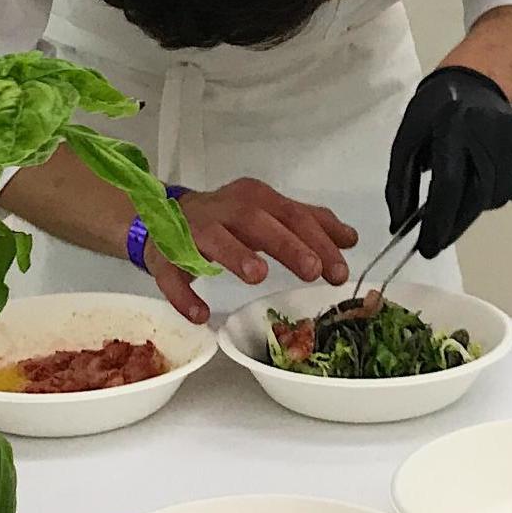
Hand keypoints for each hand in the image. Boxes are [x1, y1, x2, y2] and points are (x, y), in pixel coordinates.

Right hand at [142, 178, 357, 324]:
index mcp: (254, 198)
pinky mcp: (163, 255)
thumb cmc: (226, 219)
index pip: (292, 214)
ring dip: (235, 254)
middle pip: (256, 220)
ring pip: (212, 237)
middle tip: (312, 270)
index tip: (339, 269)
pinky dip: (183, 293)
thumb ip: (308, 224)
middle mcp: (224, 209)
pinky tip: (201, 314)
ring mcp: (189, 230)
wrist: (160, 216)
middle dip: (286, 244)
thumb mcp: (269, 214)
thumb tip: (350, 238)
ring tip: (258, 276)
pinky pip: (171, 273)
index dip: (318, 240)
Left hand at [387, 68, 511, 259]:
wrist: (473, 82)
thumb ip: (400, 183)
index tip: (429, 248)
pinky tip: (487, 173)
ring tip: (465, 185)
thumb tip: (400, 224)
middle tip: (440, 235)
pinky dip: (501, 192)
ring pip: (499, 196)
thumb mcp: (407, 139)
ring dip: (478, 204)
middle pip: (478, 196)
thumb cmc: (436, 112)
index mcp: (453, 124)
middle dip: (456, 223)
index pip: (449, 184)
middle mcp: (490, 128)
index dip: (439, 222)